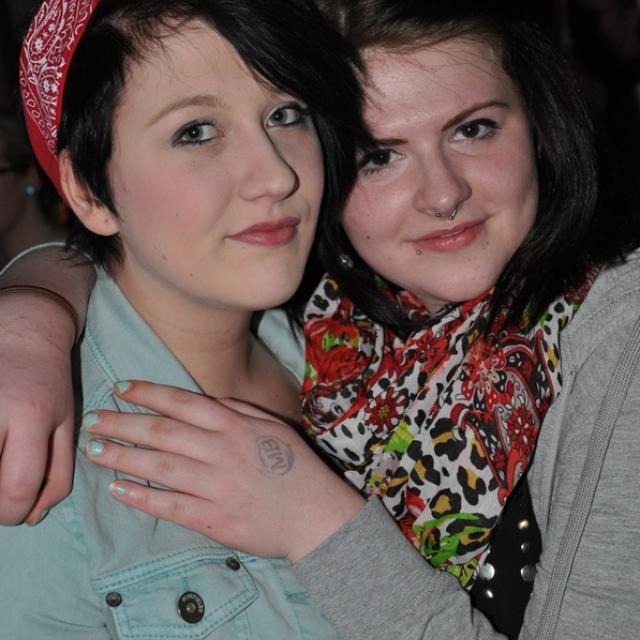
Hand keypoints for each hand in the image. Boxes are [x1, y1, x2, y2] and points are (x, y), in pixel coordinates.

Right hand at [0, 293, 75, 524]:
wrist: (24, 335)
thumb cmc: (50, 384)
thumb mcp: (66, 425)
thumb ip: (58, 473)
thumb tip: (35, 516)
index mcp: (32, 417)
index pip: (20, 484)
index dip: (17, 511)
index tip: (20, 511)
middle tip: (4, 498)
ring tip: (0, 469)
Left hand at [83, 380, 365, 560]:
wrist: (316, 515)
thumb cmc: (294, 466)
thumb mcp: (270, 426)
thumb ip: (236, 410)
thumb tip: (199, 400)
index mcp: (236, 425)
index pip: (183, 403)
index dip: (147, 393)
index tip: (119, 389)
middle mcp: (222, 451)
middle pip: (163, 433)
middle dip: (123, 424)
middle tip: (93, 420)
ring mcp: (217, 486)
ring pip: (160, 468)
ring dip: (122, 457)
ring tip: (94, 451)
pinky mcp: (214, 520)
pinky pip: (171, 507)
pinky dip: (141, 498)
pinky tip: (117, 490)